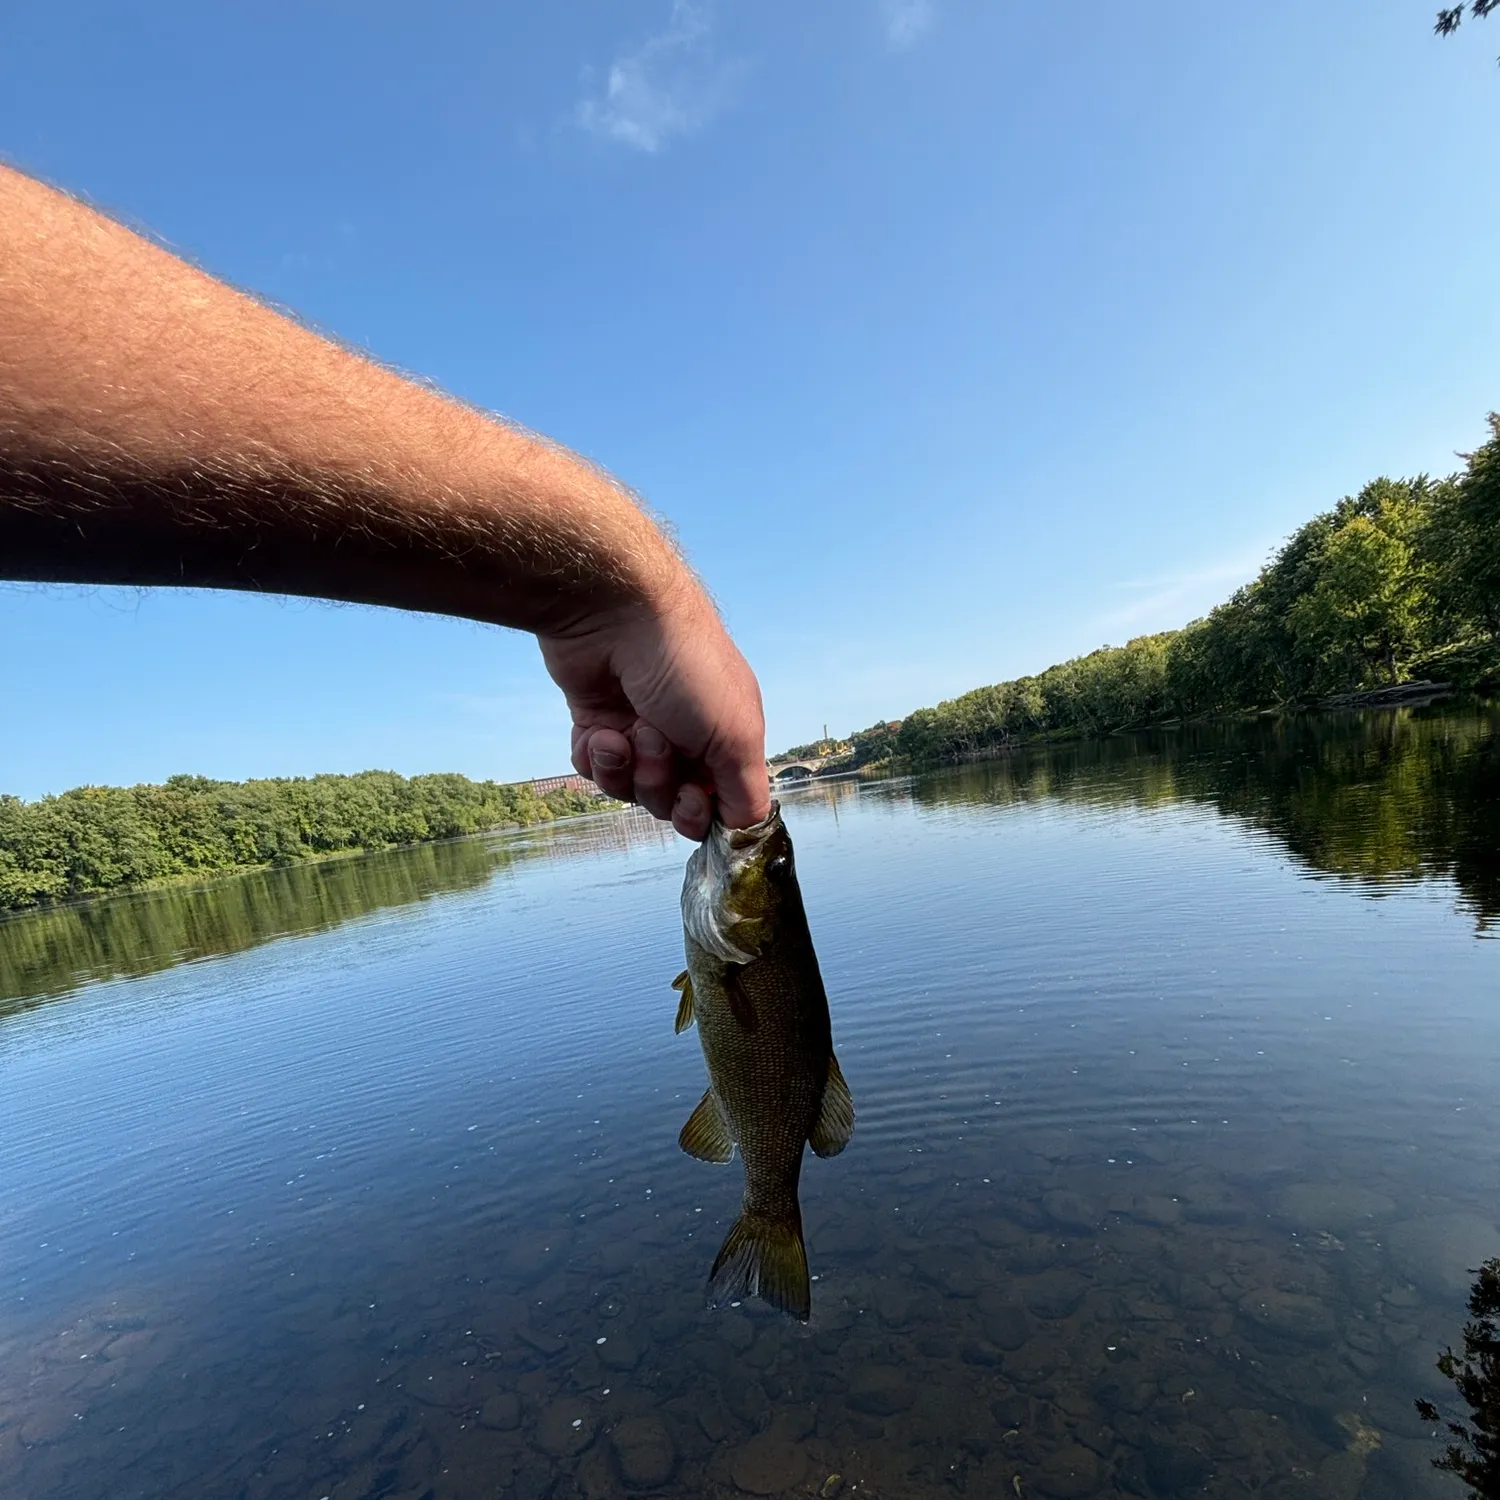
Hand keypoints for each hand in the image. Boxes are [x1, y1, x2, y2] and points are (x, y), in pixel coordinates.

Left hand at [537, 582, 771, 840]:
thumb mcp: (737, 735)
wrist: (614, 613)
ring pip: (629, 790)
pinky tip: (599, 730)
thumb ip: (746, 791)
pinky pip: (595, 770)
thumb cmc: (686, 666)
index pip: (717, 804)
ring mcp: (639, 730)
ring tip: (625, 731)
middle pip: (669, 803)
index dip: (699, 813)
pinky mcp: (597, 723)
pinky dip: (595, 757)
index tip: (691, 796)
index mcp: (727, 737)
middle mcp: (685, 737)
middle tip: (655, 743)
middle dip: (658, 782)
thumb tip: (744, 828)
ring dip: (626, 769)